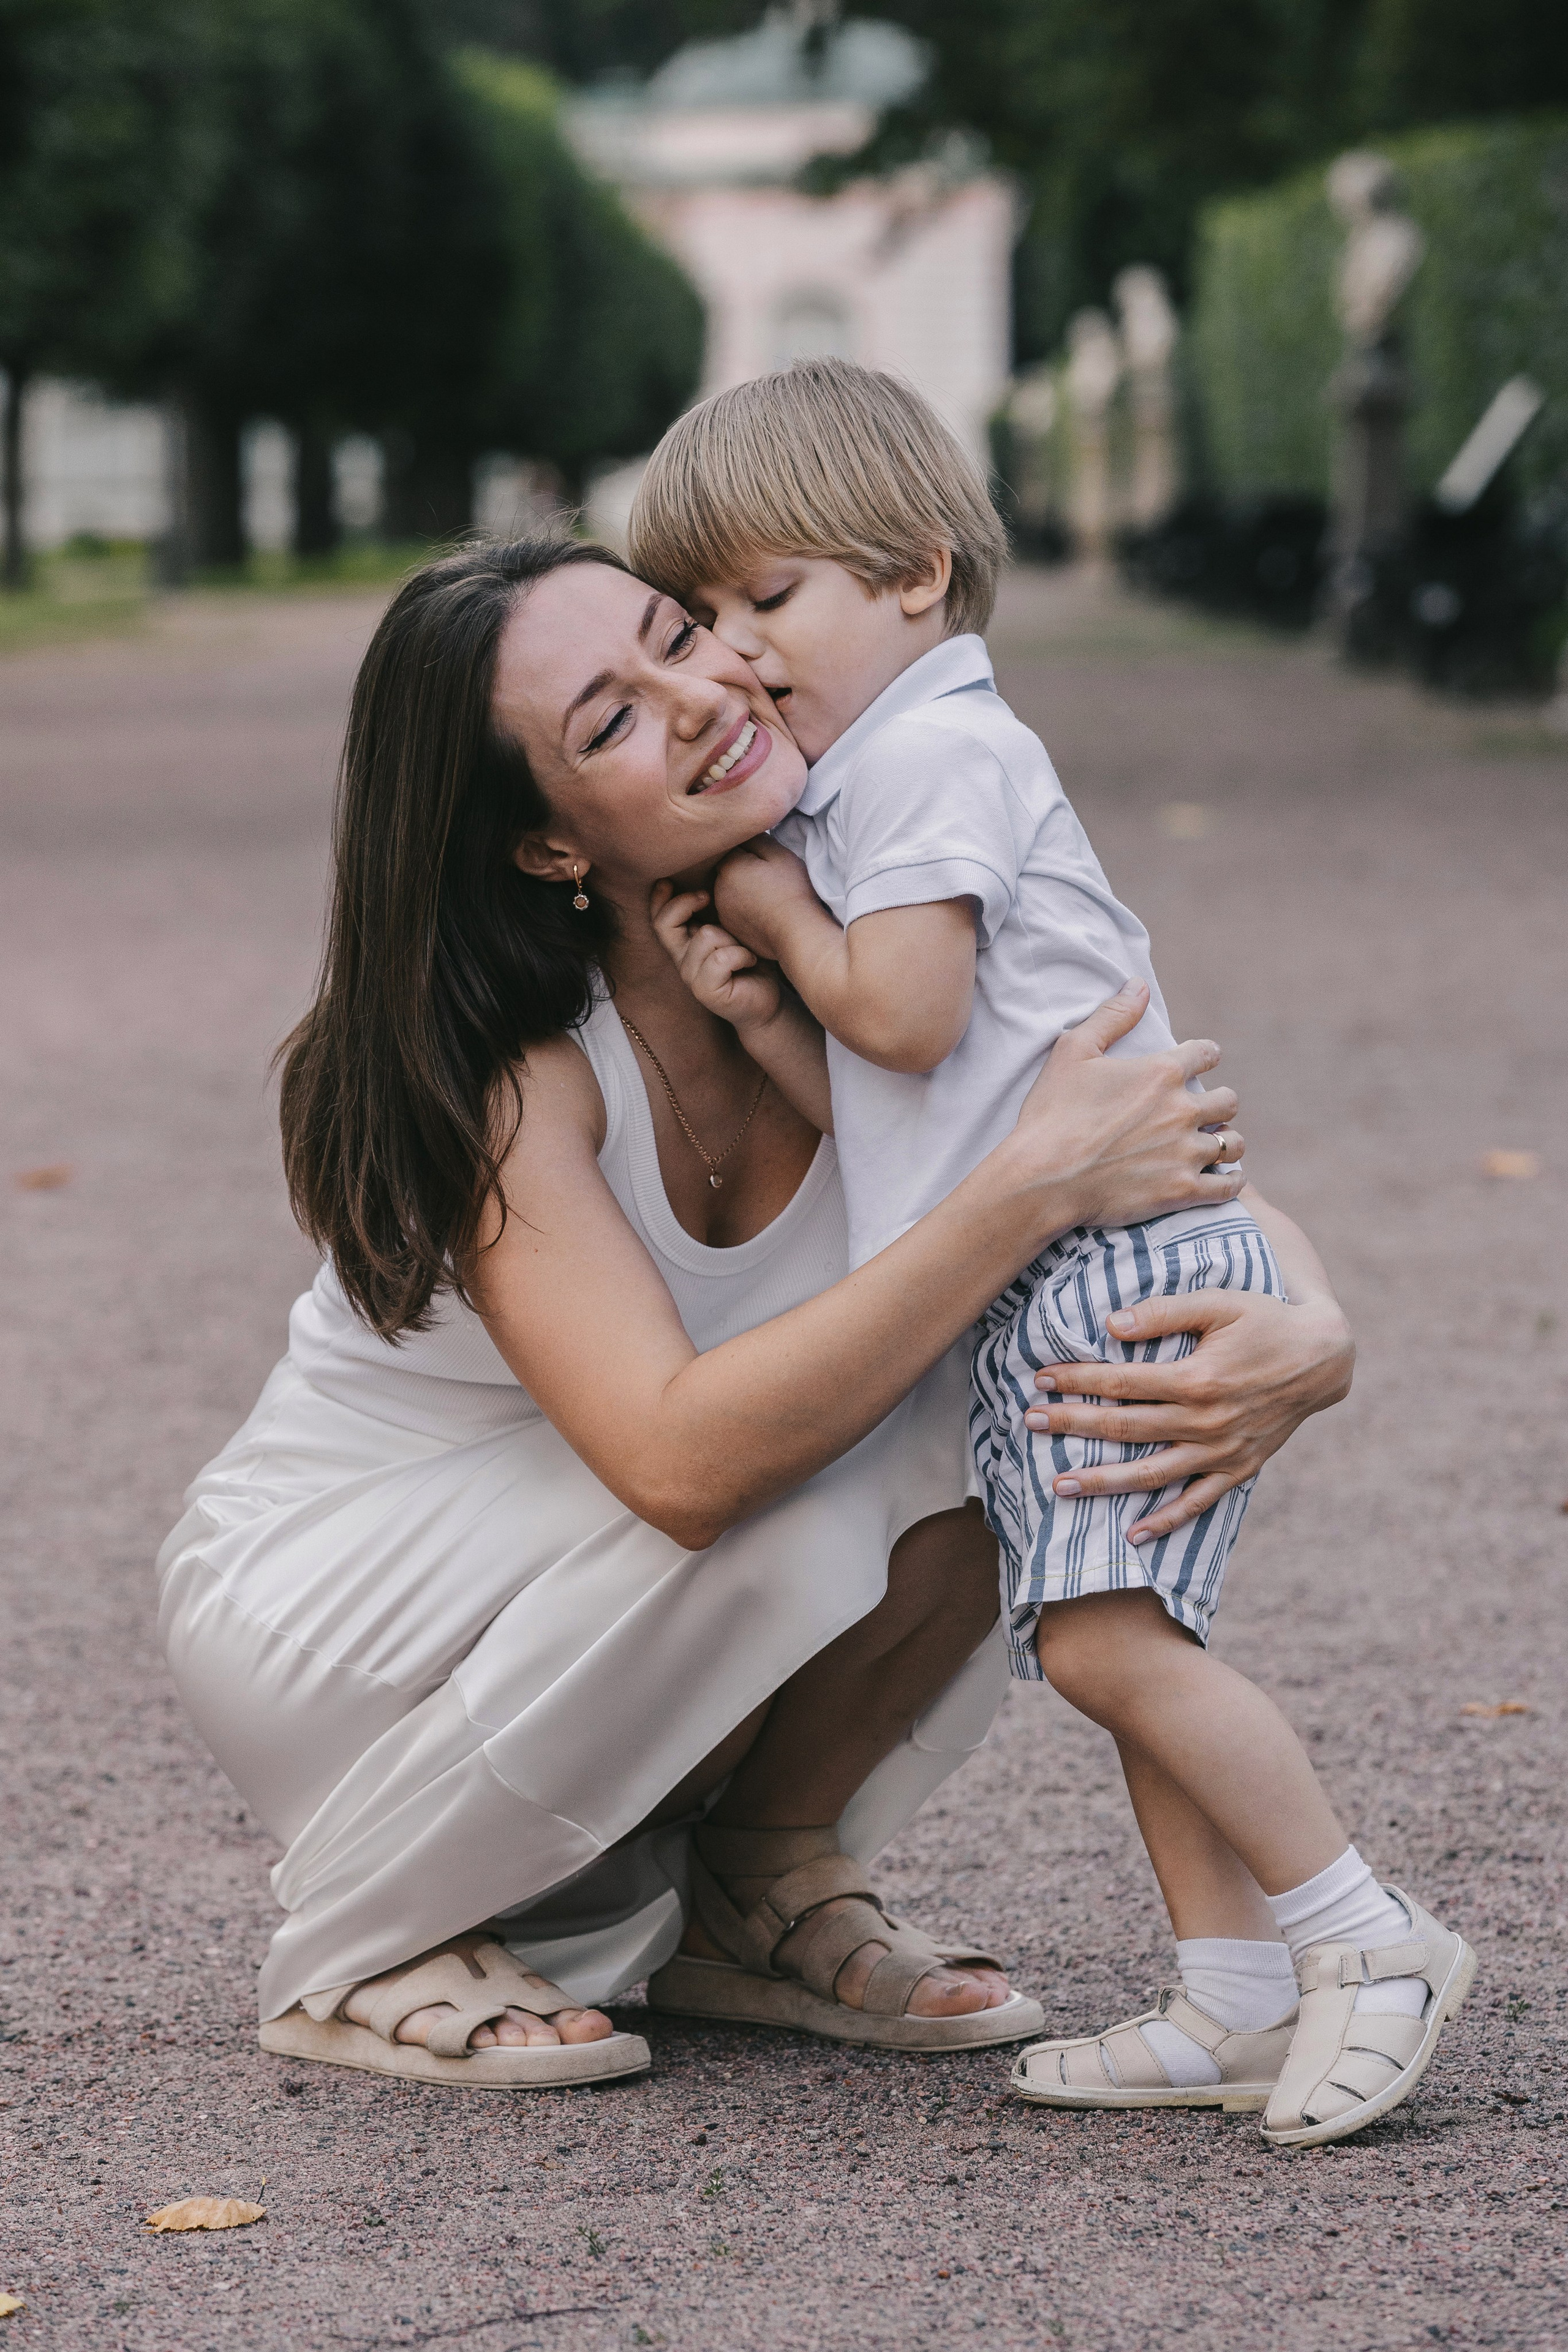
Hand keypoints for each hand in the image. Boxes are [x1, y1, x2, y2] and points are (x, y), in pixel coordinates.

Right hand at [650, 880, 782, 1033]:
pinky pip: (721, 958)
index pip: (658, 917)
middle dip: (686, 903)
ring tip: (743, 949)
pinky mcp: (705, 991)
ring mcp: (691, 977)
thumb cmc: (751, 960)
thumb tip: (712, 873)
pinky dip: (742, 955)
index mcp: (685, 942)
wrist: (767, 999)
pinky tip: (750, 961)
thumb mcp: (732, 927)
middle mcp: (682, 959)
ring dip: (732, 938)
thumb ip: (716, 909)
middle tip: (708, 897)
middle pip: (664, 923)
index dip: (660, 896)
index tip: (674, 880)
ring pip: (705, 936)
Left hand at [713, 835, 819, 961]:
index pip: (733, 847)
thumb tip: (744, 832)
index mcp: (727, 867)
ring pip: (730, 890)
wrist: (797, 933)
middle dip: (744, 869)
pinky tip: (764, 911)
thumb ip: (757, 837)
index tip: (767, 859)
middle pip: (728, 869)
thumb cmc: (791, 891)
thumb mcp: (778, 853)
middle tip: (769, 877)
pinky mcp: (731, 929)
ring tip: (768, 895)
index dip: (752, 850)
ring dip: (743, 889)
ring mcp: (722, 912)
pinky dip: (746, 908)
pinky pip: (735, 911)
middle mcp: (717, 889)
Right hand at [1007, 980, 1247, 1235]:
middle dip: (1219, 1104)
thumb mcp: (1073, 1052)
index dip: (1204, 1056)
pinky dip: (1230, 1183)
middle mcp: (1182, 1110)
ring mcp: (1185, 1153)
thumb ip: (1112, 1016)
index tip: (1200, 1063)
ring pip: (1233, 1144)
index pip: (1206, 1054)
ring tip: (1215, 1146)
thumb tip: (1139, 985)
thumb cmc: (1052, 1114)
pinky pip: (1227, 1187)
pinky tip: (1224, 1180)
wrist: (1042, 1179)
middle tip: (1203, 1113)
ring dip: (1227, 1142)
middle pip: (1228, 1101)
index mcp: (1161, 1073)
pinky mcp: (1182, 1190)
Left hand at [1025, 1286, 1354, 1542]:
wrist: (1323, 1357)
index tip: (1041, 1379)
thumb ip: (1163, 1312)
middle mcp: (1206, 1420)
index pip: (1121, 1382)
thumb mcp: (1219, 1302)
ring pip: (1152, 1473)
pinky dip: (1166, 1521)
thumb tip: (1110, 1323)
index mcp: (1197, 1377)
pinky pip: (1198, 1502)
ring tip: (1060, 1487)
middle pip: (1126, 1428)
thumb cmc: (1265, 1320)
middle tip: (1030, 1424)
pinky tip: (1133, 1535)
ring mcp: (1222, 1450)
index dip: (1078, 1380)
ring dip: (1104, 1482)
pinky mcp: (1239, 1468)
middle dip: (1073, 1426)